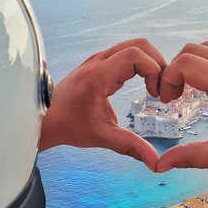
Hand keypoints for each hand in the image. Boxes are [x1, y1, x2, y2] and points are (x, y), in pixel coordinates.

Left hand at [39, 38, 166, 170]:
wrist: (46, 118)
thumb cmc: (68, 125)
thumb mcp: (102, 137)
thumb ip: (130, 146)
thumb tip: (155, 162)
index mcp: (98, 75)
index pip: (135, 55)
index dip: (153, 70)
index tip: (156, 94)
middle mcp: (98, 62)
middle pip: (138, 45)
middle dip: (157, 63)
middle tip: (161, 88)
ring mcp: (98, 60)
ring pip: (133, 46)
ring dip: (150, 63)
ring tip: (155, 88)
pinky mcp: (99, 63)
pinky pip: (126, 54)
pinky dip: (141, 65)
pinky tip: (144, 85)